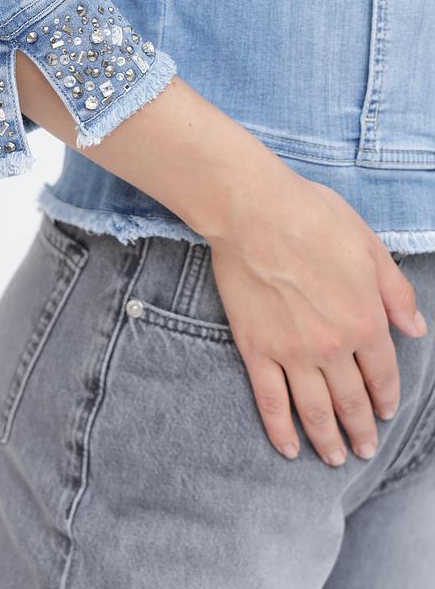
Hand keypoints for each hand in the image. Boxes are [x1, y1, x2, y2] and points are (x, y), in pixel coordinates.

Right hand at [207, 169, 427, 465]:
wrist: (254, 212)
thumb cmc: (313, 218)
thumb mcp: (370, 246)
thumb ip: (396, 292)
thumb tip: (416, 329)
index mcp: (365, 319)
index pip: (382, 373)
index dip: (386, 398)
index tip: (386, 413)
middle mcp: (333, 345)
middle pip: (351, 401)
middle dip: (362, 430)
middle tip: (365, 449)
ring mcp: (292, 352)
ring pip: (315, 410)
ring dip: (328, 440)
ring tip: (336, 458)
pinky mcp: (256, 350)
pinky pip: (270, 401)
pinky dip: (281, 430)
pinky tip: (289, 448)